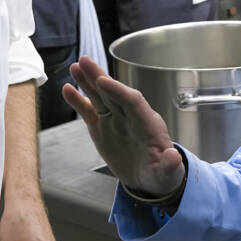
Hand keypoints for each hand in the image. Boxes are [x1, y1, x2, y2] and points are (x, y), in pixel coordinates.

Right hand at [62, 55, 183, 195]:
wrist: (149, 180)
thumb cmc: (161, 174)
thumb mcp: (168, 174)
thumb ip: (170, 166)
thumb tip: (173, 158)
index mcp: (148, 124)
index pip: (134, 102)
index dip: (119, 91)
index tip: (104, 82)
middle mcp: (131, 117)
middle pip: (114, 92)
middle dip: (100, 77)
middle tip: (85, 61)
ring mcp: (115, 120)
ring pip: (100, 96)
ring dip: (88, 81)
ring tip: (75, 66)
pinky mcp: (102, 127)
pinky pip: (89, 111)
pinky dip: (78, 100)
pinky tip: (67, 89)